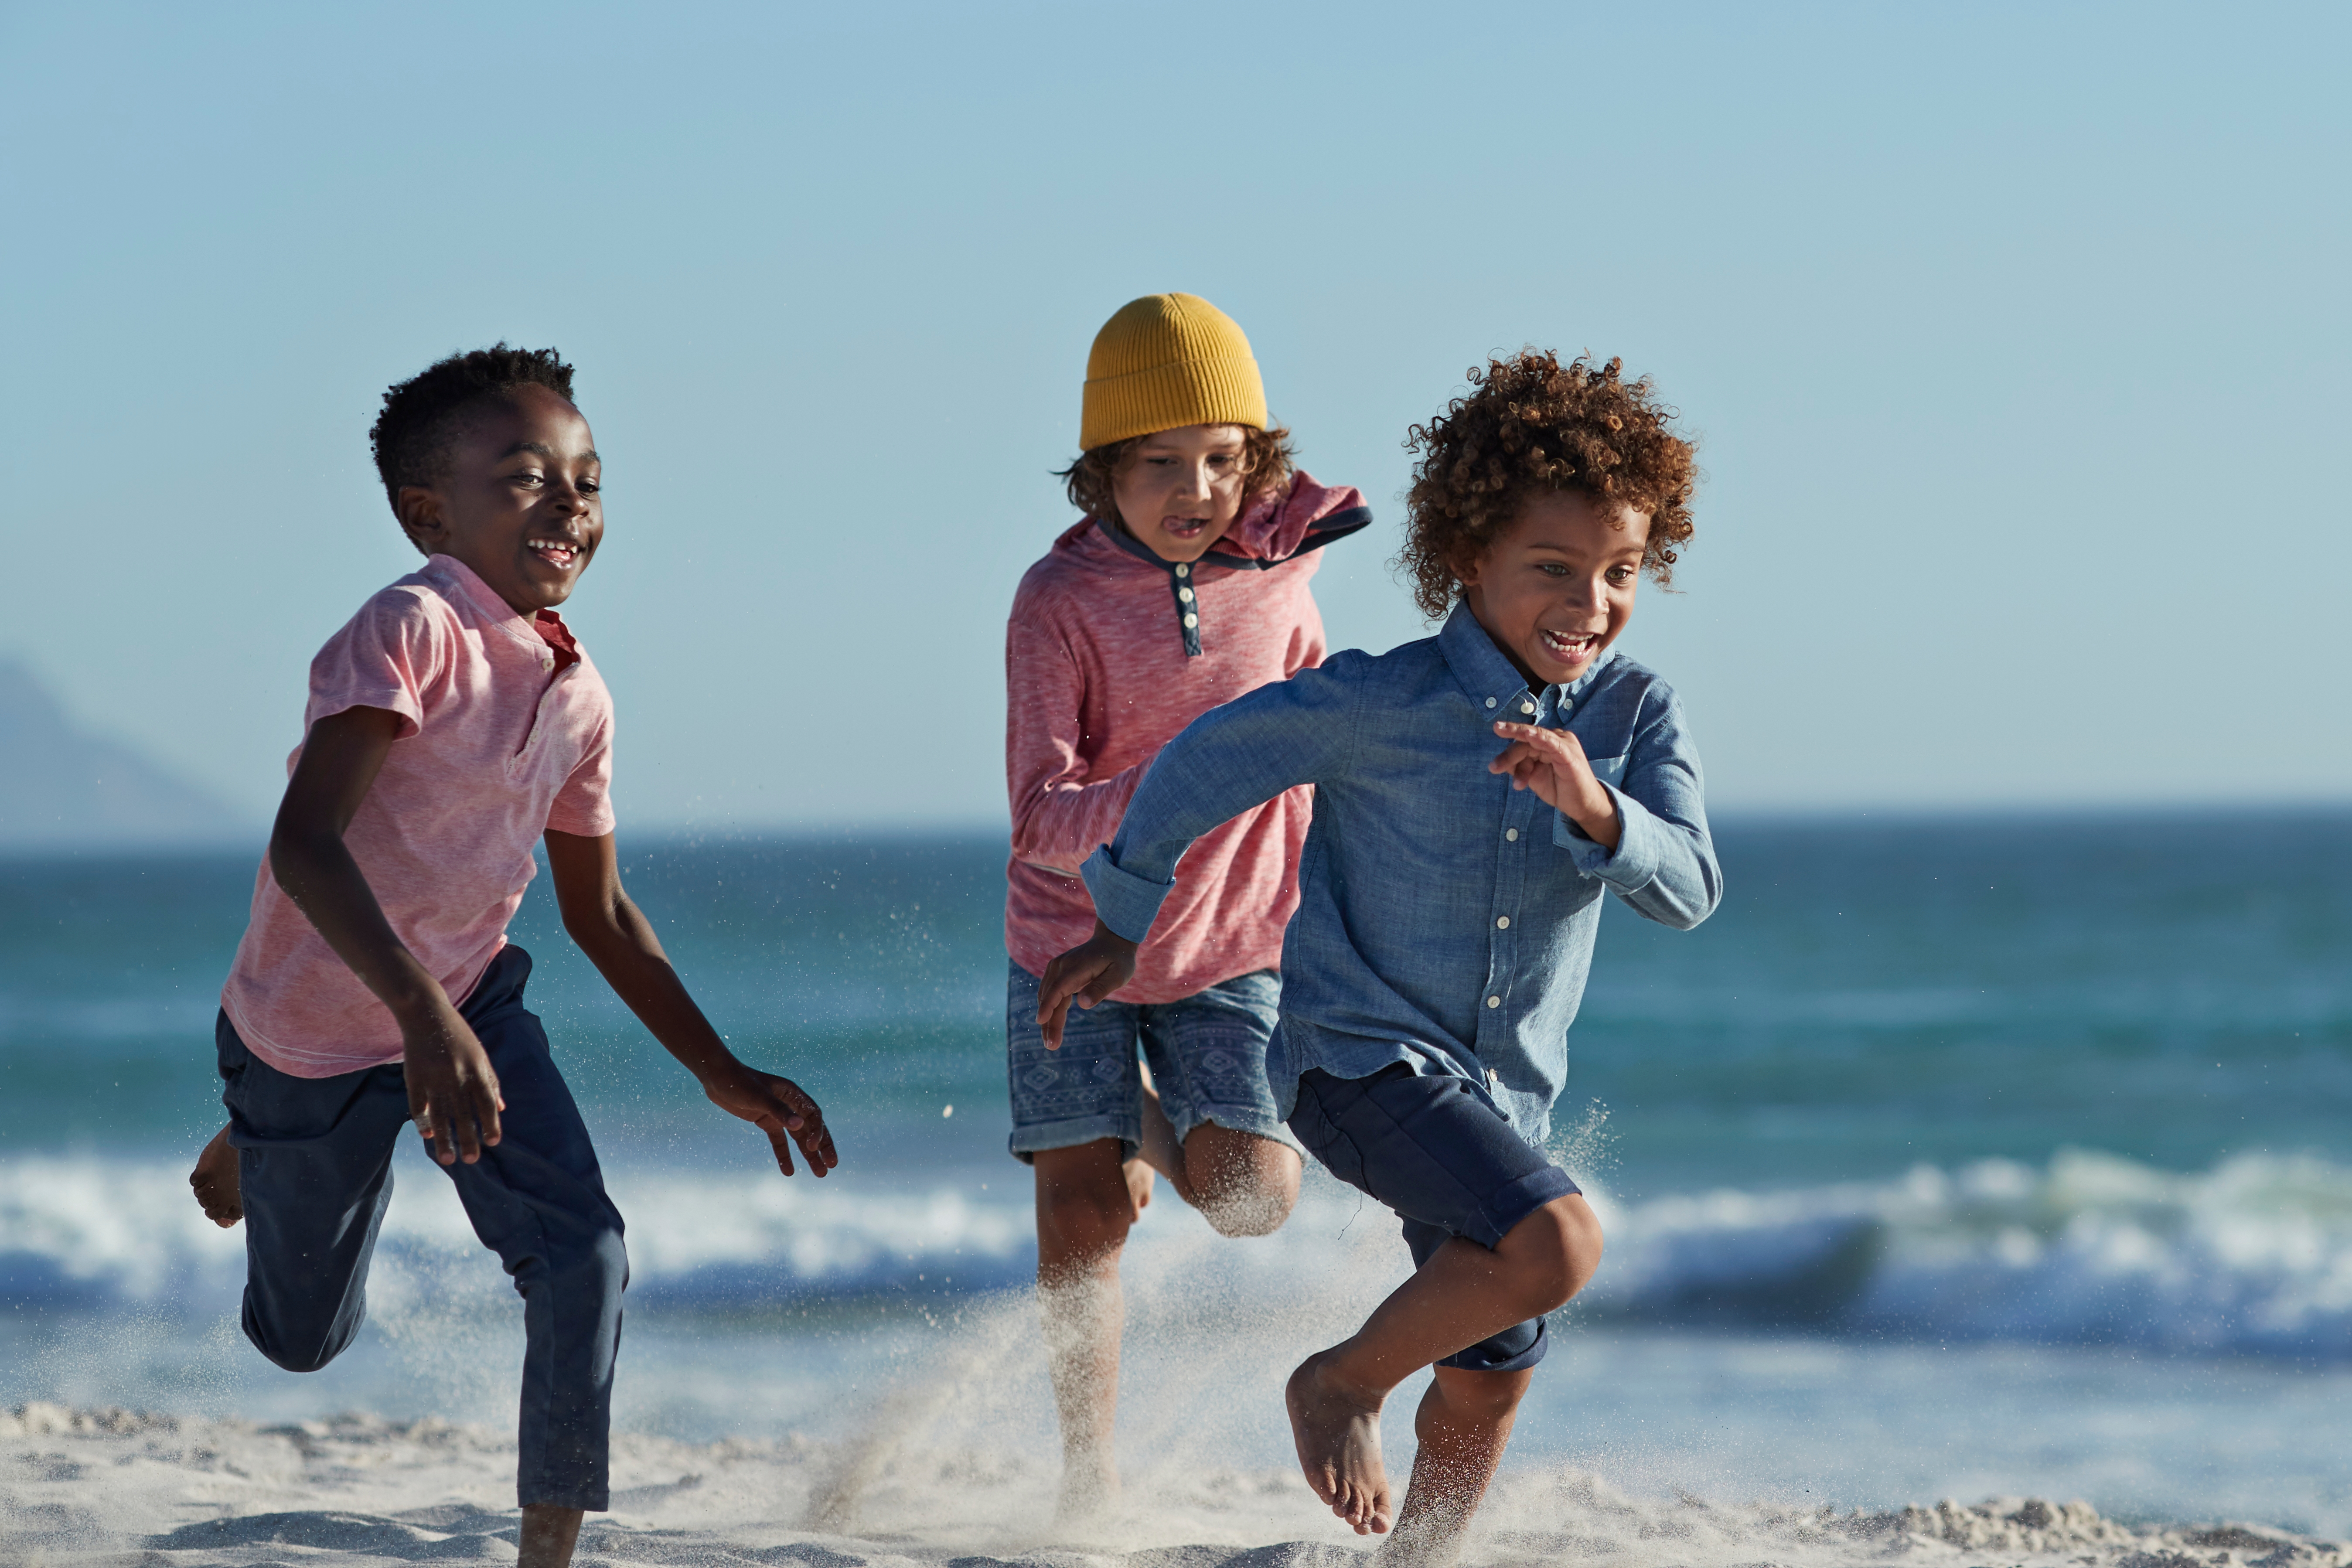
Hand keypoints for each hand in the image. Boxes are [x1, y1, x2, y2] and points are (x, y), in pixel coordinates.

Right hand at [401, 1000, 504, 1164]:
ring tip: (448, 1159)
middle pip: (464, 1113)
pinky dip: (422, 1121)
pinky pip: (418, 1105)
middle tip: (471, 1160)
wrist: (427, 1015)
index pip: (487, 1102)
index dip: (491, 1123)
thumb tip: (501, 1109)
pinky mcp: (414, 1078)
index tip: (494, 1141)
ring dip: (444, 1139)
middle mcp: (457, 1077)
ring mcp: (434, 1078)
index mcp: (476, 1070)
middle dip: (469, 1138)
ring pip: (440, 1115)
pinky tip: (427, 1136)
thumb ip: (491, 1081)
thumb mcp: (480, 1054)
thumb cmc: (458, 1035)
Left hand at [703, 1059, 837, 1177]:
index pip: (813, 1115)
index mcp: (793, 1094)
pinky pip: (779, 1142)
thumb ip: (779, 1111)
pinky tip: (789, 1172)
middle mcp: (789, 1104)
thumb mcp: (759, 1097)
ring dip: (809, 1155)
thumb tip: (799, 1126)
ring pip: (798, 1138)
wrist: (717, 1078)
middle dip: (823, 1147)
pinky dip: (784, 1156)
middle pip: (812, 1129)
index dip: (817, 1131)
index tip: (812, 1147)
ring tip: (820, 1174)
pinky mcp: (766, 1122)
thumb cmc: (739, 1083)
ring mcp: (778, 1114)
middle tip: (832, 1165)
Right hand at [1036, 919, 1138, 1049]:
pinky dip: (1049, 1010)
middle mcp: (1061, 966)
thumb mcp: (1118, 975)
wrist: (1112, 941)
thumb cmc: (1118, 960)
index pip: (1058, 988)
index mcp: (1076, 966)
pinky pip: (1051, 993)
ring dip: (1047, 1019)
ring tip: (1051, 1042)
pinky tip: (1051, 1026)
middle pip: (1050, 996)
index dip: (1048, 1005)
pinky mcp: (1057, 973)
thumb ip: (1101, 988)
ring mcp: (1057, 968)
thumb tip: (1083, 1004)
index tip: (1041, 1022)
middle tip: (1051, 1046)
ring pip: (1047, 997)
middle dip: (1048, 1022)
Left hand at [1490, 722, 1620, 849]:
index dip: (1508, 756)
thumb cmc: (1559, 788)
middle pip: (1525, 741)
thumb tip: (1499, 762)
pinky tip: (1528, 734)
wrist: (1582, 805)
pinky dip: (1540, 737)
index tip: (1494, 766)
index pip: (1522, 744)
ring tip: (1508, 768)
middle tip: (1494, 768)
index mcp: (1546, 742)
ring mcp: (1563, 744)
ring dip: (1517, 755)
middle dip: (1508, 756)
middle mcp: (1555, 738)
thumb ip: (1518, 766)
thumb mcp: (1533, 776)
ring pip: (1534, 740)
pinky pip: (1552, 742)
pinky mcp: (1569, 753)